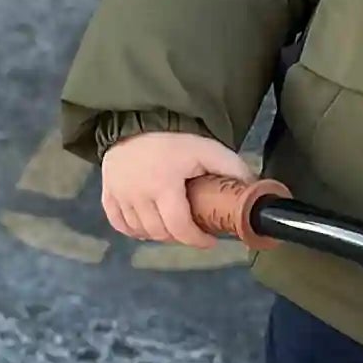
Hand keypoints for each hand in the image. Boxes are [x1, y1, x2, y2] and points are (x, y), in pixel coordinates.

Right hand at [100, 131, 254, 248]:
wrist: (136, 121)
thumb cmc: (174, 139)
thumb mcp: (207, 149)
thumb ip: (231, 168)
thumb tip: (256, 189)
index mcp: (163, 186)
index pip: (179, 227)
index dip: (197, 240)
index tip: (210, 240)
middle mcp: (137, 196)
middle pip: (160, 233)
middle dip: (180, 236)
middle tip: (194, 228)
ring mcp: (119, 196)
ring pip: (140, 231)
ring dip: (159, 234)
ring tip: (173, 225)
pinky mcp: (107, 194)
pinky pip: (119, 224)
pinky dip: (134, 230)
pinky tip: (147, 226)